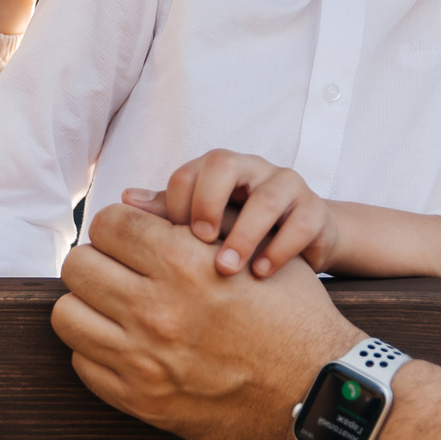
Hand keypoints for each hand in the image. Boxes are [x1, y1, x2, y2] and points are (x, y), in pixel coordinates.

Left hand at [53, 203, 363, 439]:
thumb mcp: (253, 250)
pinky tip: (123, 344)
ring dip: (87, 305)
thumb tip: (128, 202)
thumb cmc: (292, 313)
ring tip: (112, 307)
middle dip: (97, 262)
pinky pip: (82, 362)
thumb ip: (190, 224)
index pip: (108, 224)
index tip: (130, 239)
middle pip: (78, 265)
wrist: (317, 390)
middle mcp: (157, 310)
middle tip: (118, 272)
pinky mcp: (140, 400)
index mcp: (184, 264)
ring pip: (67, 314)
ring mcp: (144, 359)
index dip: (119, 227)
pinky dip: (96, 349)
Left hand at [124, 149, 334, 276]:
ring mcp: (287, 187)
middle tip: (198, 242)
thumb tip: (124, 200)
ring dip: (244, 234)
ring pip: (266, 196)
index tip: (165, 245)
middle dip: (207, 203)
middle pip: (224, 163)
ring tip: (226, 269)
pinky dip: (280, 250)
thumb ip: (167, 213)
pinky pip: (302, 223)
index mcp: (217, 171)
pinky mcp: (316, 211)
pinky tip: (260, 275)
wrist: (303, 243)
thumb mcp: (203, 224)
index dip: (175, 205)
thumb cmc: (239, 232)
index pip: (188, 172)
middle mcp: (252, 170)